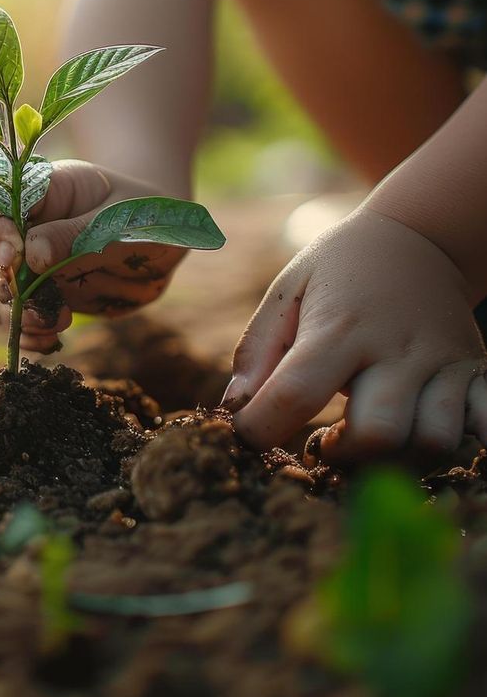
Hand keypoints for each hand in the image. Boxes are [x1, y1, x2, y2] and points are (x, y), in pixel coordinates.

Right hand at [0, 159, 187, 351]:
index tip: (11, 256)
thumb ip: (75, 234)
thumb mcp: (118, 218)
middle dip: (3, 281)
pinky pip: (22, 318)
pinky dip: (30, 334)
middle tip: (26, 297)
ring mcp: (31, 263)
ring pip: (2, 291)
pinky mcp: (42, 295)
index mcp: (40, 191)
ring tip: (54, 321)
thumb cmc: (142, 213)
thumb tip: (30, 255)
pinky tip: (48, 340)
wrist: (161, 238)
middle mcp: (26, 227)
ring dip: (19, 313)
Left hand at [224, 207, 486, 459]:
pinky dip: (457, 445)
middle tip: (325, 445)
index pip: (296, 393)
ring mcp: (445, 364)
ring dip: (396, 458)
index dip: (262, 428)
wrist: (419, 238)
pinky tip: (420, 429)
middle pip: (380, 434)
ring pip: (434, 442)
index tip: (249, 436)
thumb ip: (257, 351)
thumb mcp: (287, 292)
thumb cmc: (338, 272)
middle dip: (346, 458)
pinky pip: (484, 429)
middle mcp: (398, 349)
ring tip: (367, 437)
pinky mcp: (477, 373)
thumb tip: (234, 407)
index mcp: (340, 328)